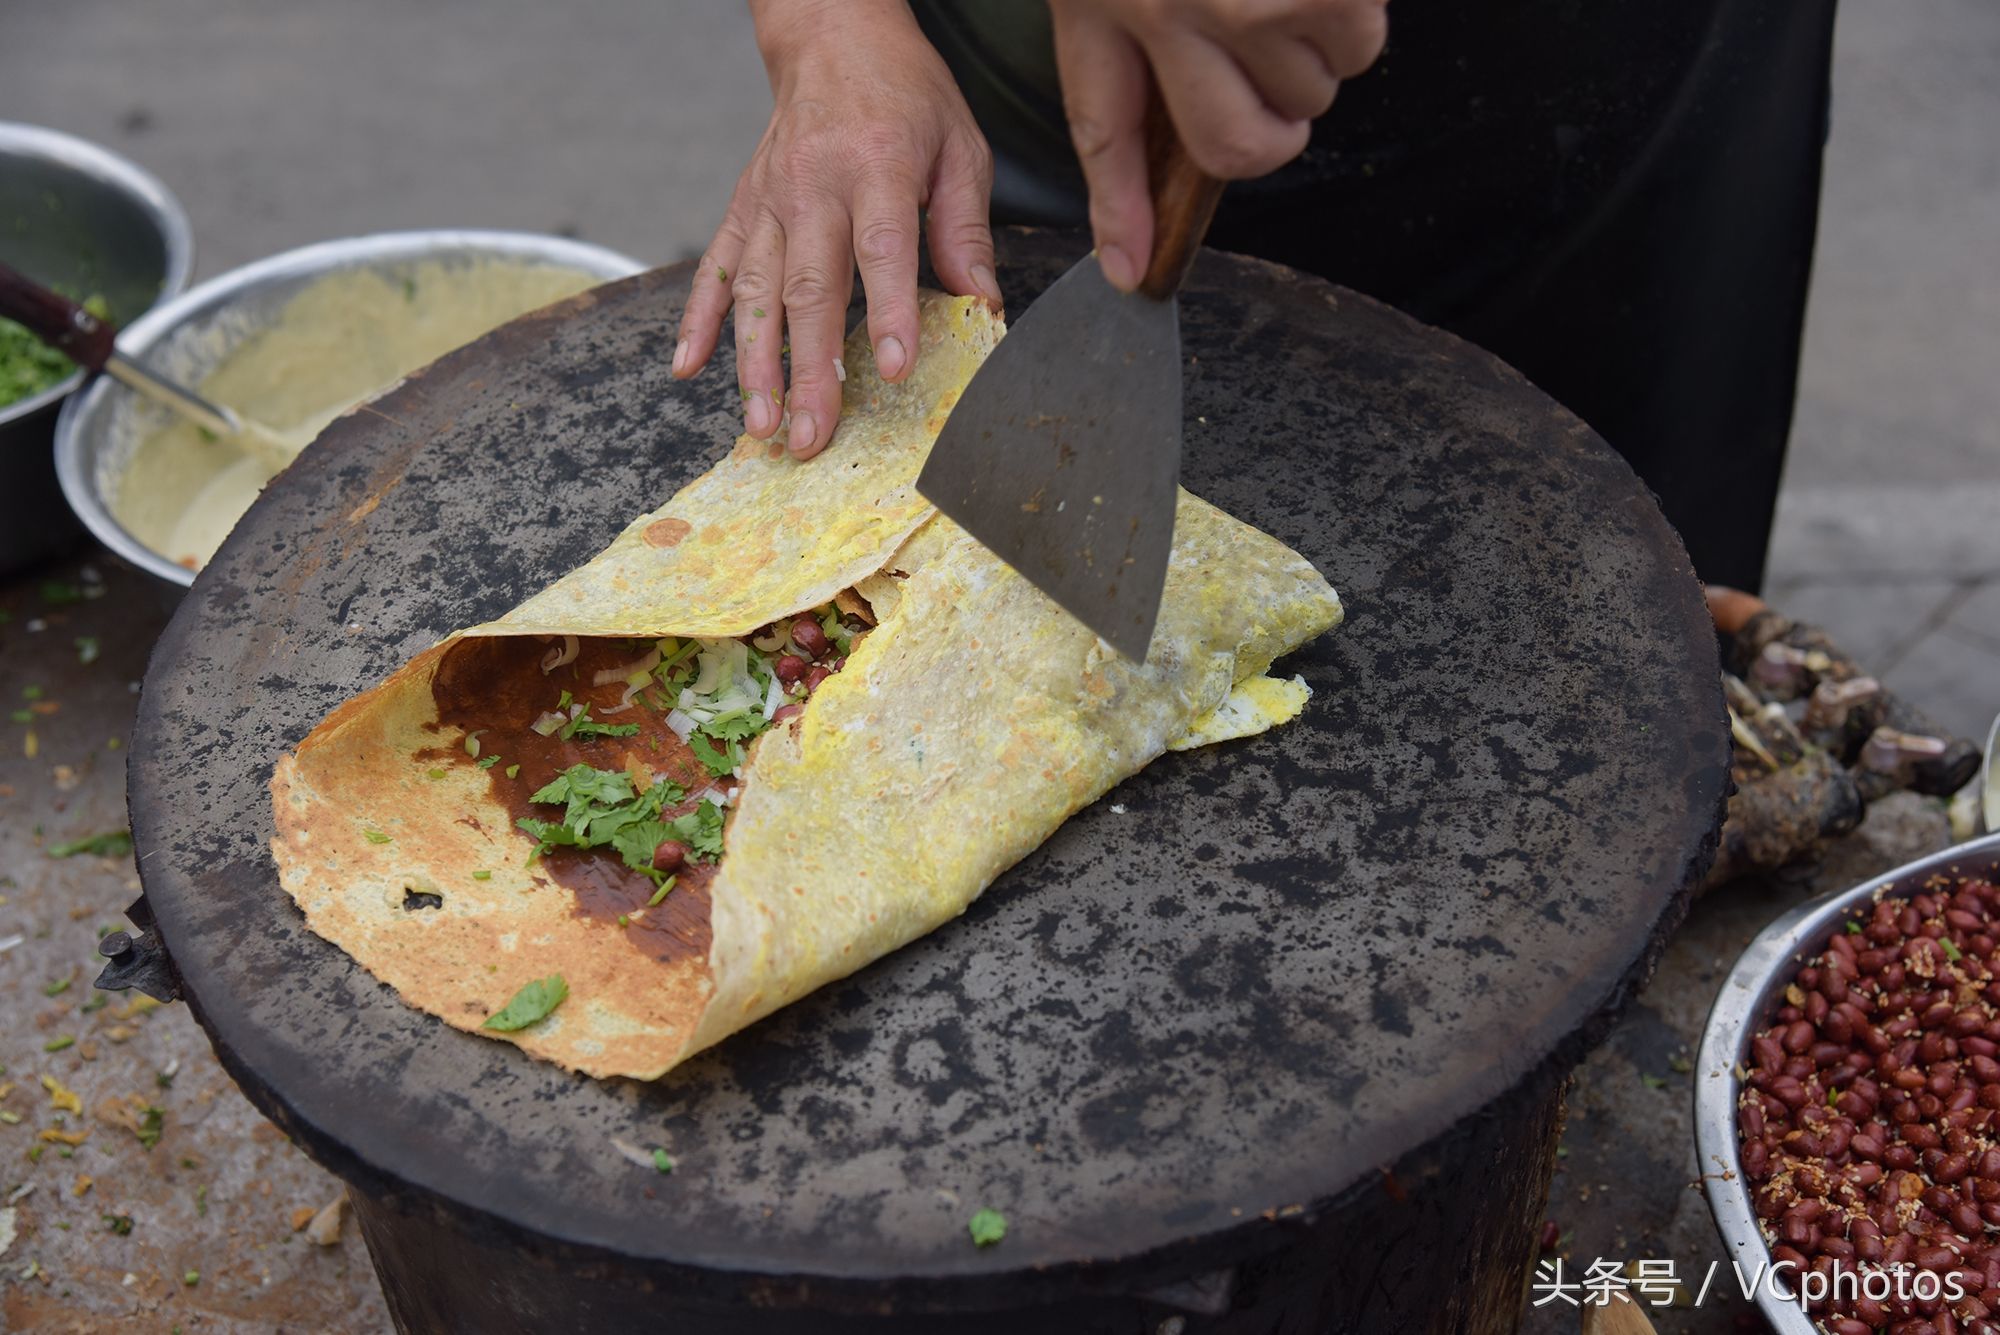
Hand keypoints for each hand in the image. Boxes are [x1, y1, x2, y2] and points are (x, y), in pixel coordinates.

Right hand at [674, 0, 999, 458]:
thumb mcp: (960, 147)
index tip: (892, 369)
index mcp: (878, 166)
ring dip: (755, 363)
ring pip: (756, 291)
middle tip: (812, 433)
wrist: (833, 36)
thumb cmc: (905, 94)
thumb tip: (982, 304)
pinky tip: (688, 368)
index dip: (888, 312)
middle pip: (809, 288)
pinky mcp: (743, 207)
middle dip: (809, 369)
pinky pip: (715, 268)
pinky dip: (698, 320)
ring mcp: (770, 199)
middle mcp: (814, 185)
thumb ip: (966, 228)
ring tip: (761, 423)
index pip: (882, 248)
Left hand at [1049, 0, 1388, 289]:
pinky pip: (1358, 50)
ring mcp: (1249, 2)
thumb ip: (1129, 18)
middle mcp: (1169, 6)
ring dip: (1315, 58)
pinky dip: (1353, 25)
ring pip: (1306, 99)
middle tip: (1268, 74)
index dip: (1121, 209)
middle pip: (1231, 147)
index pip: (1104, 132)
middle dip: (1267, 131)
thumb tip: (1173, 123)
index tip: (1130, 269)